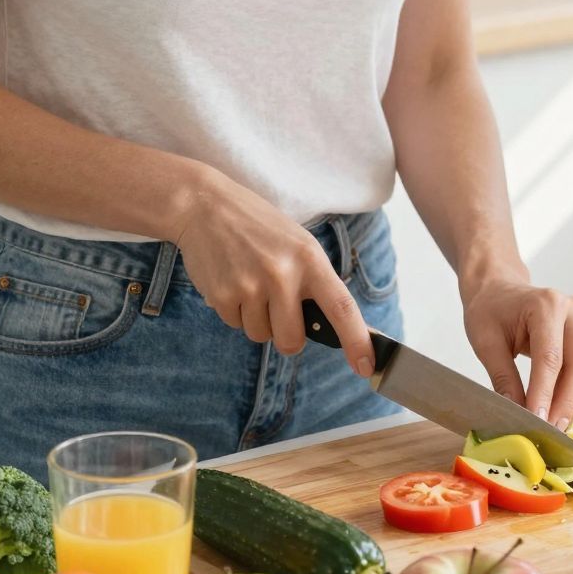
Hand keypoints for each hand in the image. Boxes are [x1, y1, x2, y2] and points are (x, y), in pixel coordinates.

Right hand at [170, 169, 374, 372]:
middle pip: (292, 341)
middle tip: (278, 310)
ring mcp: (250, 286)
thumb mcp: (298, 244)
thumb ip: (316, 283)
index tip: (366, 366)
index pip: (341, 307)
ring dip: (257, 320)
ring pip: (261, 336)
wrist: (206, 207)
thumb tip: (336, 328)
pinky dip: (235, 311)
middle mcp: (282, 274)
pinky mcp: (221, 295)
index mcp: (310, 259)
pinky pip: (235, 325)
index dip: (357, 341)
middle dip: (287, 336)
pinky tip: (231, 280)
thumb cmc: (260, 228)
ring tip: (250, 283)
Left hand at [462, 278, 572, 429]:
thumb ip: (503, 378)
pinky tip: (562, 409)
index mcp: (546, 304)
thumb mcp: (486, 343)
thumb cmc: (490, 311)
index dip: (544, 393)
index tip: (535, 421)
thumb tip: (516, 414)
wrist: (500, 290)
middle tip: (550, 431)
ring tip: (555, 424)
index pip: (550, 357)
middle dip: (566, 403)